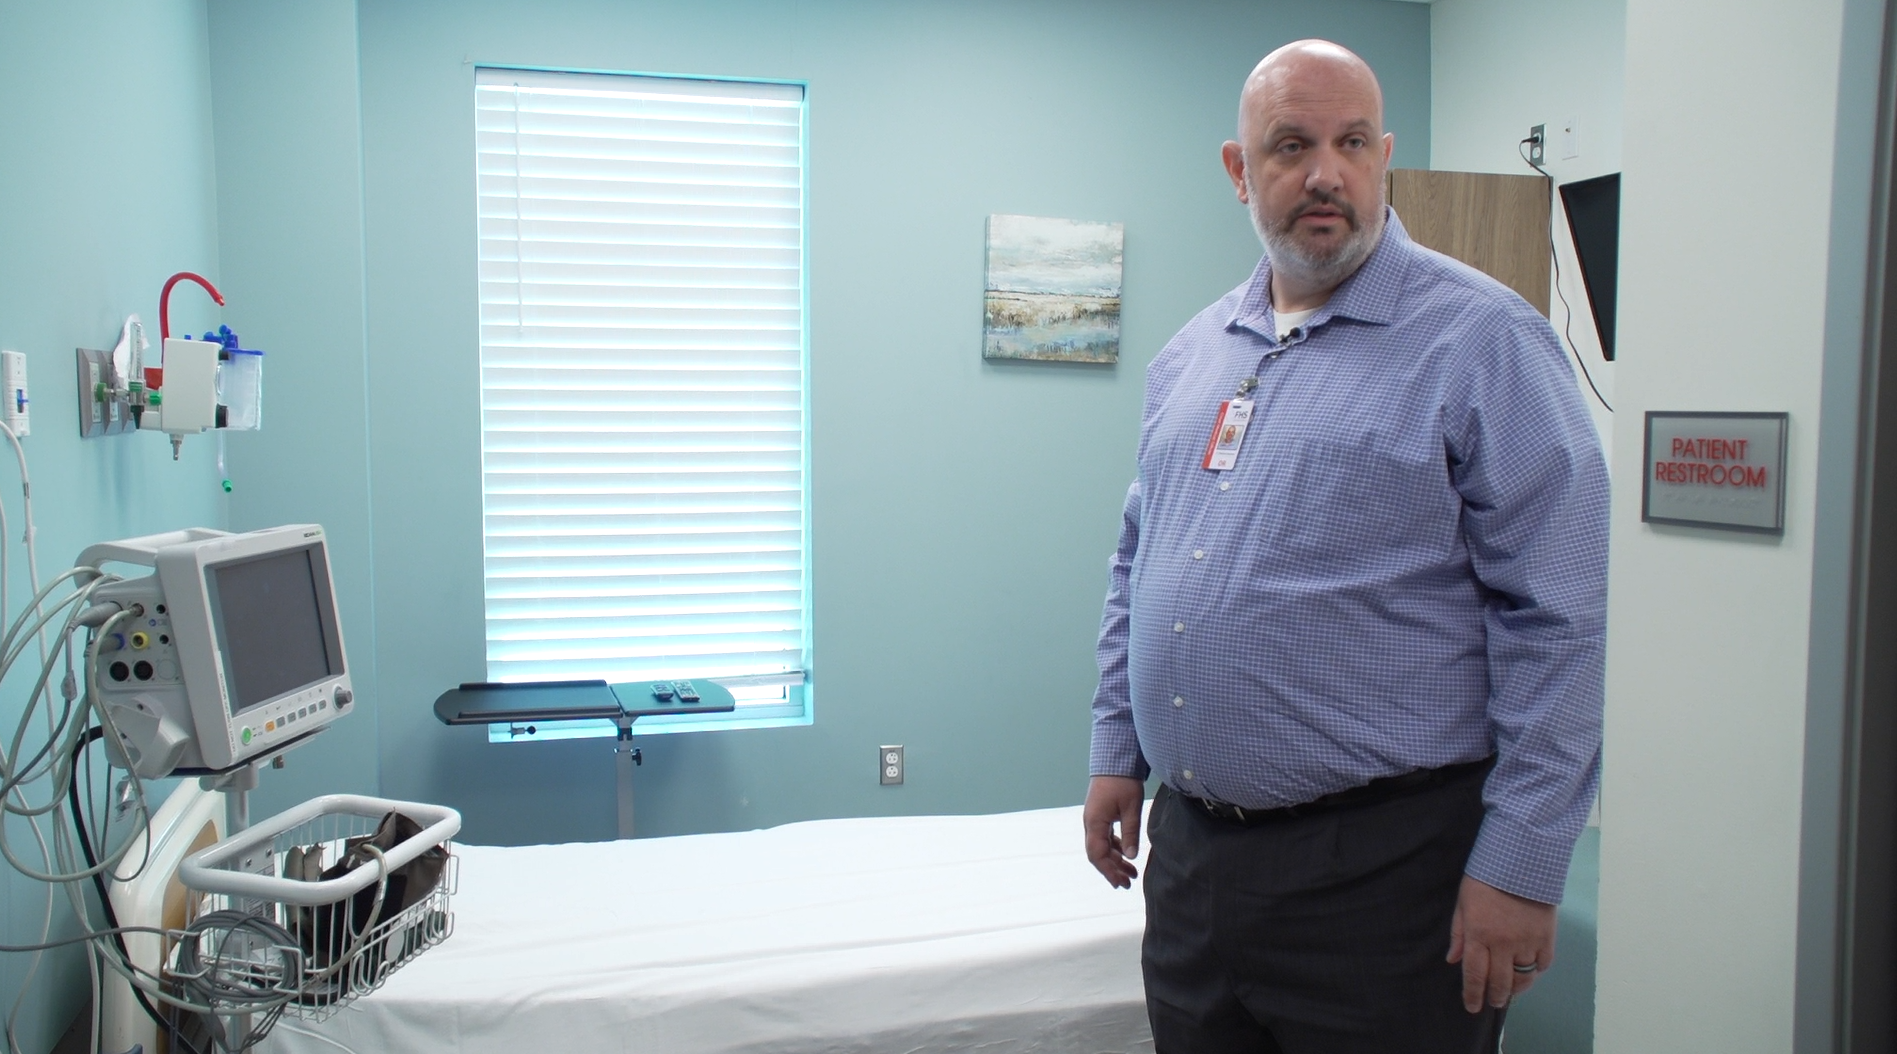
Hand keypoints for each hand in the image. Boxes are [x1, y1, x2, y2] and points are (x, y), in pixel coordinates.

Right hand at [1083, 776, 1144, 887]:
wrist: (1115, 760)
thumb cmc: (1122, 781)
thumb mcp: (1131, 808)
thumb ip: (1130, 833)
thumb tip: (1131, 856)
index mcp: (1094, 823)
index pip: (1097, 855)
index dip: (1108, 871)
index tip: (1121, 883)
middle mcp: (1091, 823)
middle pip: (1098, 854)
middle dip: (1112, 870)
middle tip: (1127, 883)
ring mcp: (1094, 819)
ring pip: (1102, 846)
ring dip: (1115, 860)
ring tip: (1131, 872)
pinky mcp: (1101, 815)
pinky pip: (1105, 837)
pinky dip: (1115, 848)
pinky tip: (1126, 853)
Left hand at [1446, 875, 1556, 1012]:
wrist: (1521, 859)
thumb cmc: (1485, 878)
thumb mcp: (1463, 902)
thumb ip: (1459, 934)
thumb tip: (1453, 961)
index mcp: (1479, 934)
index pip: (1475, 975)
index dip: (1473, 995)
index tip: (1472, 1007)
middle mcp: (1504, 944)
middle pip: (1501, 982)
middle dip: (1496, 996)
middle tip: (1494, 1001)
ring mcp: (1528, 942)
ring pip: (1524, 977)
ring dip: (1517, 988)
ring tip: (1512, 991)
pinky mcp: (1547, 937)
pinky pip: (1543, 964)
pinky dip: (1536, 971)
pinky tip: (1530, 971)